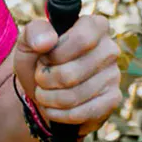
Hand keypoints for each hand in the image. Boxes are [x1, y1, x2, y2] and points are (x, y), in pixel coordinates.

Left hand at [13, 14, 121, 136]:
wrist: (42, 91)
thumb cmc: (39, 62)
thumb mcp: (28, 43)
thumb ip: (34, 33)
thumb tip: (47, 41)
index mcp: (96, 26)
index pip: (82, 39)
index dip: (55, 55)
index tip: (45, 58)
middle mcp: (109, 49)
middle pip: (70, 74)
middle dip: (45, 80)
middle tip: (41, 78)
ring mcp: (113, 76)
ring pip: (72, 97)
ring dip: (47, 99)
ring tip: (44, 93)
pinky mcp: (111, 100)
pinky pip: (79, 114)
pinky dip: (57, 114)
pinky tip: (53, 108)